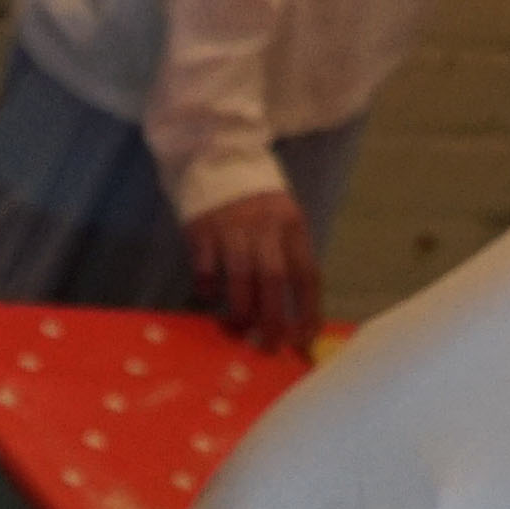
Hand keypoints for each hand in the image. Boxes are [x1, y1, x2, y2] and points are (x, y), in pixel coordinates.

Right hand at [184, 191, 318, 352]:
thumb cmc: (256, 206)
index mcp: (292, 226)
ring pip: (240, 276)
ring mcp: (231, 228)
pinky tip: (208, 297)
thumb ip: (288, 259)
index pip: (307, 273)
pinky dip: (207, 289)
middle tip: (271, 346)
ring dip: (241, 309)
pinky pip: (205, 269)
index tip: (304, 338)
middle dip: (274, 317)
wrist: (217, 162)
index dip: (308, 310)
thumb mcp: (282, 223)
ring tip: (240, 328)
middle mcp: (265, 226)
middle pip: (275, 279)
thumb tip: (294, 316)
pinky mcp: (201, 230)